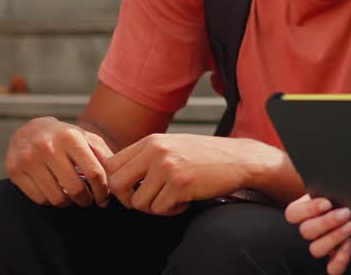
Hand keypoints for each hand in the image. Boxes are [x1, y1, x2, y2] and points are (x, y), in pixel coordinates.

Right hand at [5, 116, 113, 207]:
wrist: (29, 130)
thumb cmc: (65, 138)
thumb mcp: (86, 139)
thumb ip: (104, 156)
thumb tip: (118, 176)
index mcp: (71, 138)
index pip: (94, 172)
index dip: (103, 190)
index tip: (105, 199)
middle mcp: (48, 147)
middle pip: (75, 188)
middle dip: (86, 200)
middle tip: (89, 201)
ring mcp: (28, 159)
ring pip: (57, 197)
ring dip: (69, 202)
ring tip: (73, 197)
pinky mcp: (14, 171)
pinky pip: (39, 199)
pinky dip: (51, 201)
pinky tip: (56, 193)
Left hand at [105, 133, 271, 215]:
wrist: (239, 159)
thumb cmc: (205, 155)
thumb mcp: (172, 145)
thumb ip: (146, 156)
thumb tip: (117, 178)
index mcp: (151, 141)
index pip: (112, 165)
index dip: (117, 183)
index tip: (132, 190)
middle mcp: (156, 152)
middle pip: (117, 185)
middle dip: (128, 199)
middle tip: (146, 200)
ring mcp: (168, 168)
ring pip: (139, 202)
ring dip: (154, 207)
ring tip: (173, 198)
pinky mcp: (180, 185)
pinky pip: (160, 210)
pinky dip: (172, 210)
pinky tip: (186, 200)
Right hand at [285, 193, 350, 274]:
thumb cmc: (343, 198)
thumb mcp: (333, 189)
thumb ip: (328, 187)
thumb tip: (333, 178)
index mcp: (304, 212)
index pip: (293, 214)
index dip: (308, 209)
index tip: (327, 203)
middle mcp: (309, 231)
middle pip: (306, 232)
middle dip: (328, 222)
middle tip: (346, 212)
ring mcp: (320, 246)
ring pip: (316, 249)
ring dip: (334, 237)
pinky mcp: (333, 260)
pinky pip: (332, 268)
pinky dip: (340, 258)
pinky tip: (350, 244)